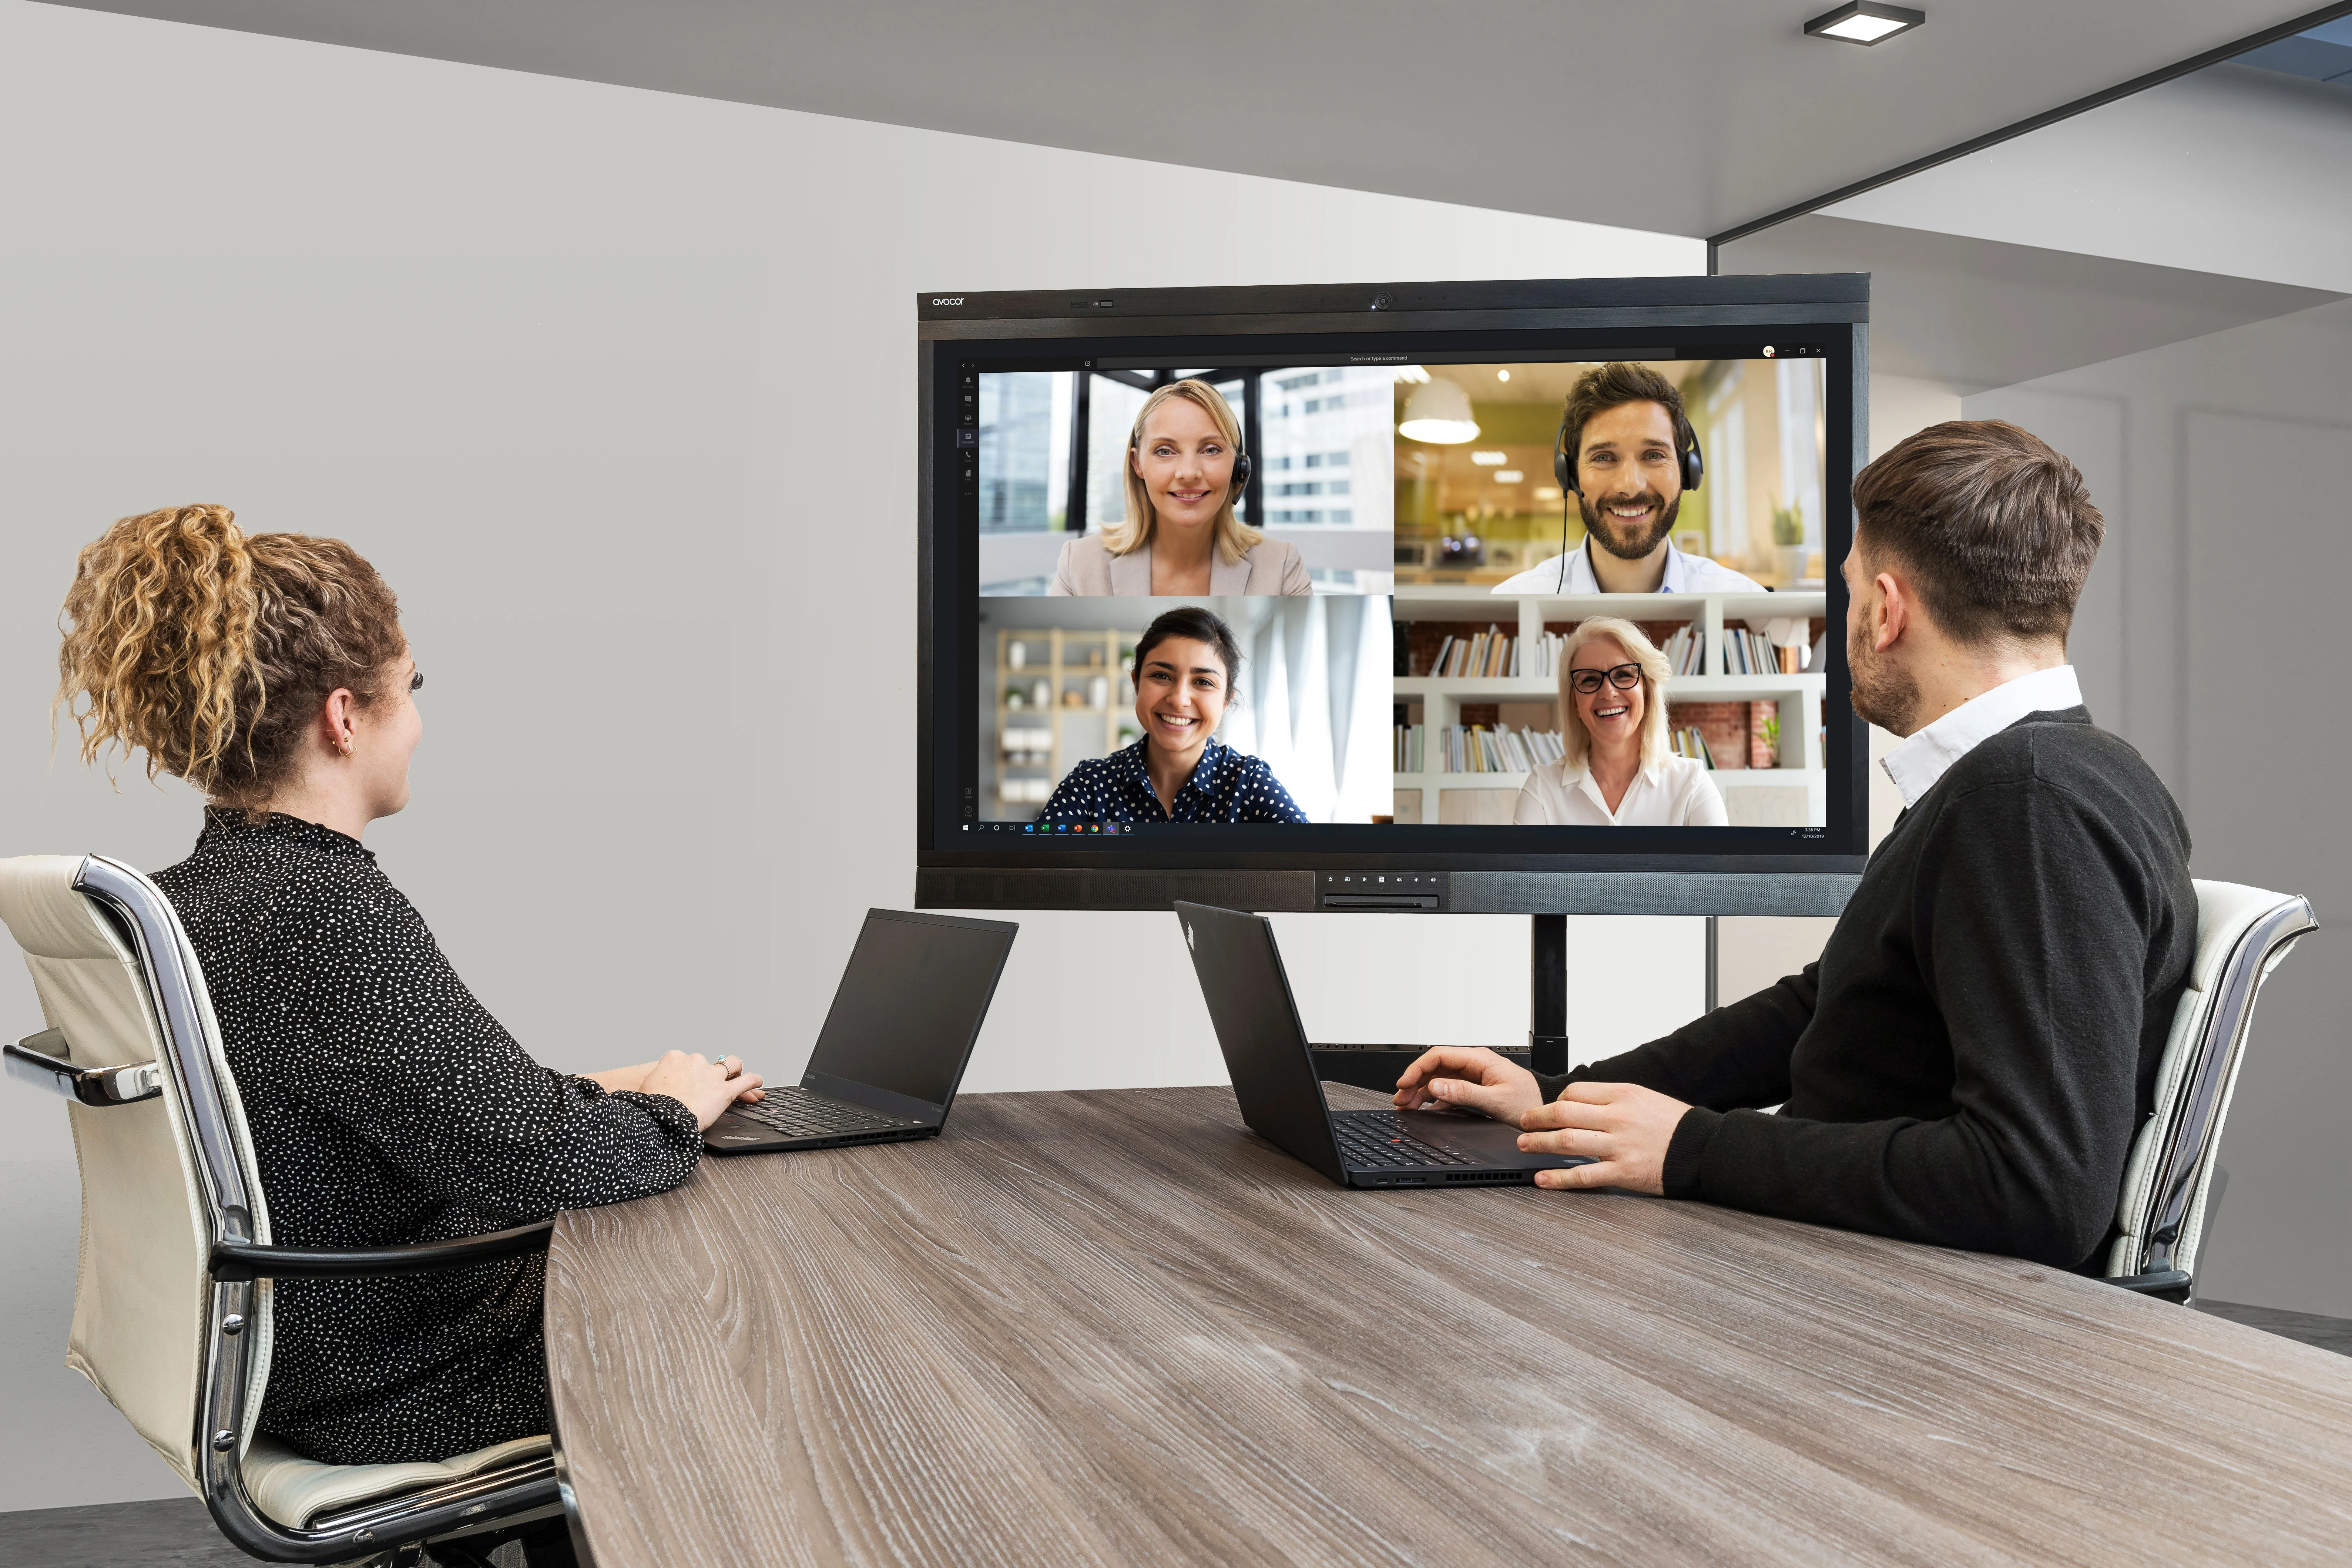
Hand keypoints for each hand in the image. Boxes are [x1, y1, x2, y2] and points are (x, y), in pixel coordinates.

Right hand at [639, 1050, 766, 1130]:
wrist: (659, 1118)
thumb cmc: (649, 1107)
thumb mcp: (645, 1088)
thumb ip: (654, 1083)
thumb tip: (651, 1091)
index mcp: (674, 1058)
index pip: (685, 1060)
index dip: (689, 1072)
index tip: (687, 1081)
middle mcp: (695, 1061)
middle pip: (708, 1063)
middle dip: (711, 1072)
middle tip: (709, 1084)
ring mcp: (711, 1075)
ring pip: (731, 1064)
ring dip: (736, 1069)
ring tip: (738, 1075)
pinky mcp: (724, 1091)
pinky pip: (745, 1082)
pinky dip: (753, 1081)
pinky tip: (757, 1083)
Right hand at [1392, 1047, 1543, 1126]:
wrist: (1545, 1119)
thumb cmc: (1528, 1105)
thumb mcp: (1495, 1101)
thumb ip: (1464, 1093)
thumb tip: (1436, 1086)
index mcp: (1480, 1060)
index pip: (1439, 1056)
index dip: (1418, 1068)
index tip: (1404, 1083)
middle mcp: (1475, 1065)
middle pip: (1436, 1068)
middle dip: (1415, 1082)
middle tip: (1401, 1099)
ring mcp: (1474, 1078)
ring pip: (1440, 1080)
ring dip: (1421, 1092)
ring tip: (1407, 1106)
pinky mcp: (1474, 1090)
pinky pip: (1448, 1091)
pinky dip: (1434, 1100)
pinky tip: (1425, 1110)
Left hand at [1519, 1081, 1690, 1193]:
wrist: (1703, 1148)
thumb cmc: (1674, 1124)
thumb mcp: (1644, 1097)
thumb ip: (1612, 1098)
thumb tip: (1579, 1101)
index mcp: (1622, 1095)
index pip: (1575, 1092)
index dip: (1554, 1101)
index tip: (1545, 1110)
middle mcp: (1618, 1118)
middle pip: (1564, 1113)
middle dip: (1536, 1119)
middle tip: (1523, 1124)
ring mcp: (1619, 1146)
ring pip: (1568, 1141)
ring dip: (1540, 1144)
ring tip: (1525, 1145)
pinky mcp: (1623, 1173)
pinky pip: (1584, 1176)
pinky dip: (1559, 1178)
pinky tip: (1543, 1179)